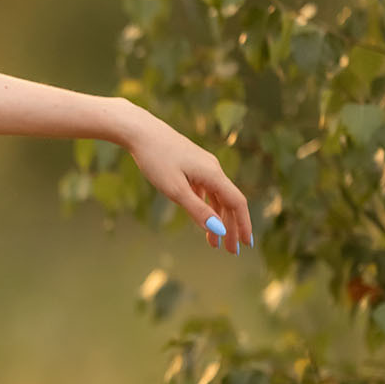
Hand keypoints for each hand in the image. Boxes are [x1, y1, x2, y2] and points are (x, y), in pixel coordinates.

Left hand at [120, 104, 253, 252]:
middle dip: (231, 228)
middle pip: (229, 202)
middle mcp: (213, 169)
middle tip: (230, 252)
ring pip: (216, 197)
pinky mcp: (191, 164)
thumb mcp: (175, 189)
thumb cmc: (156, 159)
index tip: (245, 245)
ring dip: (217, 219)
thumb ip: (197, 210)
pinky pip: (205, 190)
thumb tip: (219, 230)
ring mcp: (202, 166)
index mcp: (213, 174)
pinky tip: (202, 217)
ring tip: (213, 243)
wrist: (140, 131)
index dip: (243, 224)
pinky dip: (206, 206)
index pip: (237, 203)